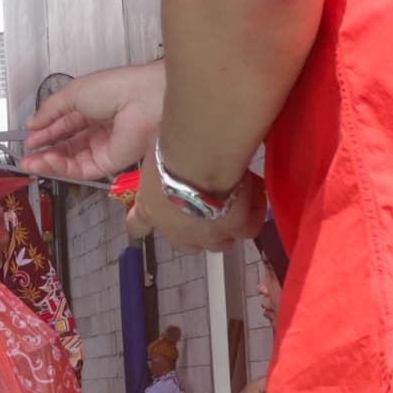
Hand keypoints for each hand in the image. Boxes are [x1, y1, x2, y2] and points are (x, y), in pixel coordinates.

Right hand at [21, 62, 165, 181]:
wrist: (142, 101)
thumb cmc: (113, 88)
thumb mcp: (73, 92)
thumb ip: (50, 110)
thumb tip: (32, 123)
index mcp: (92, 107)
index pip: (64, 124)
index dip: (45, 132)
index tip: (28, 137)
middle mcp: (98, 129)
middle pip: (67, 145)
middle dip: (44, 151)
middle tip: (25, 156)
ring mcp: (104, 147)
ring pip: (71, 160)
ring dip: (49, 162)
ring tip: (30, 162)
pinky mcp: (109, 164)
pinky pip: (81, 169)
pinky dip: (62, 167)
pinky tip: (47, 162)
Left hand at [127, 161, 265, 254]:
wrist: (201, 157)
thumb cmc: (170, 147)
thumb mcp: (156, 153)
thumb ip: (160, 163)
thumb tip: (165, 150)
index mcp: (150, 209)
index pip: (137, 227)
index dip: (142, 225)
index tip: (153, 216)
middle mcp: (176, 230)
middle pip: (188, 245)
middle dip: (198, 232)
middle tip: (209, 209)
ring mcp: (207, 234)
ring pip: (220, 243)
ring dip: (226, 228)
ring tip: (238, 203)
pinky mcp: (235, 230)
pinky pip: (248, 229)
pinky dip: (252, 216)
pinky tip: (256, 198)